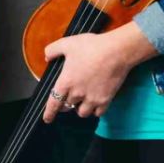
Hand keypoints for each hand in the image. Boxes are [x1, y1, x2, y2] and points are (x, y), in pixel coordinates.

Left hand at [42, 24, 156, 121]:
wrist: (116, 51)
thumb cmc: (91, 46)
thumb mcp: (67, 43)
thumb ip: (53, 50)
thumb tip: (47, 57)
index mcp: (66, 82)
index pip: (54, 103)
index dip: (49, 113)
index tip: (47, 119)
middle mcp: (77, 94)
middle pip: (68, 106)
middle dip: (66, 104)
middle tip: (68, 99)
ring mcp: (92, 99)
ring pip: (82, 113)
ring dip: (80, 109)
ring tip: (81, 101)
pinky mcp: (106, 100)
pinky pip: (98, 113)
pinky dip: (95, 110)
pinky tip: (95, 103)